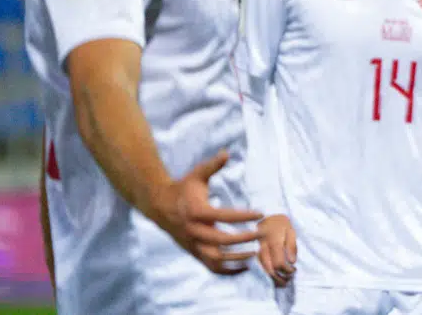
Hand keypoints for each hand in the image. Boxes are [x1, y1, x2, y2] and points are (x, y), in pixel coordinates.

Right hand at [152, 151, 262, 274]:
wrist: (159, 206)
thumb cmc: (183, 188)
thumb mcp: (197, 174)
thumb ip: (213, 165)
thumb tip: (227, 152)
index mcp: (197, 211)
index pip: (223, 216)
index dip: (243, 216)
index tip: (261, 213)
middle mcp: (194, 230)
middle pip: (221, 240)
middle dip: (243, 238)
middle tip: (262, 233)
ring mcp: (193, 244)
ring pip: (215, 258)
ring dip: (237, 258)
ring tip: (256, 252)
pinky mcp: (193, 252)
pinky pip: (211, 267)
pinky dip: (227, 270)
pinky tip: (245, 266)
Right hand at [256, 214, 296, 287]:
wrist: (265, 217)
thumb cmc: (281, 224)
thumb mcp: (290, 231)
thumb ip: (292, 246)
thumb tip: (292, 262)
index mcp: (273, 242)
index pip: (279, 263)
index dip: (287, 270)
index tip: (294, 270)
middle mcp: (263, 248)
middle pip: (270, 270)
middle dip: (280, 278)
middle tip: (289, 279)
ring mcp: (257, 252)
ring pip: (264, 270)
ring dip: (274, 278)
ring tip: (284, 281)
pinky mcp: (254, 254)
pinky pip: (260, 267)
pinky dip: (268, 275)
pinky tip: (275, 277)